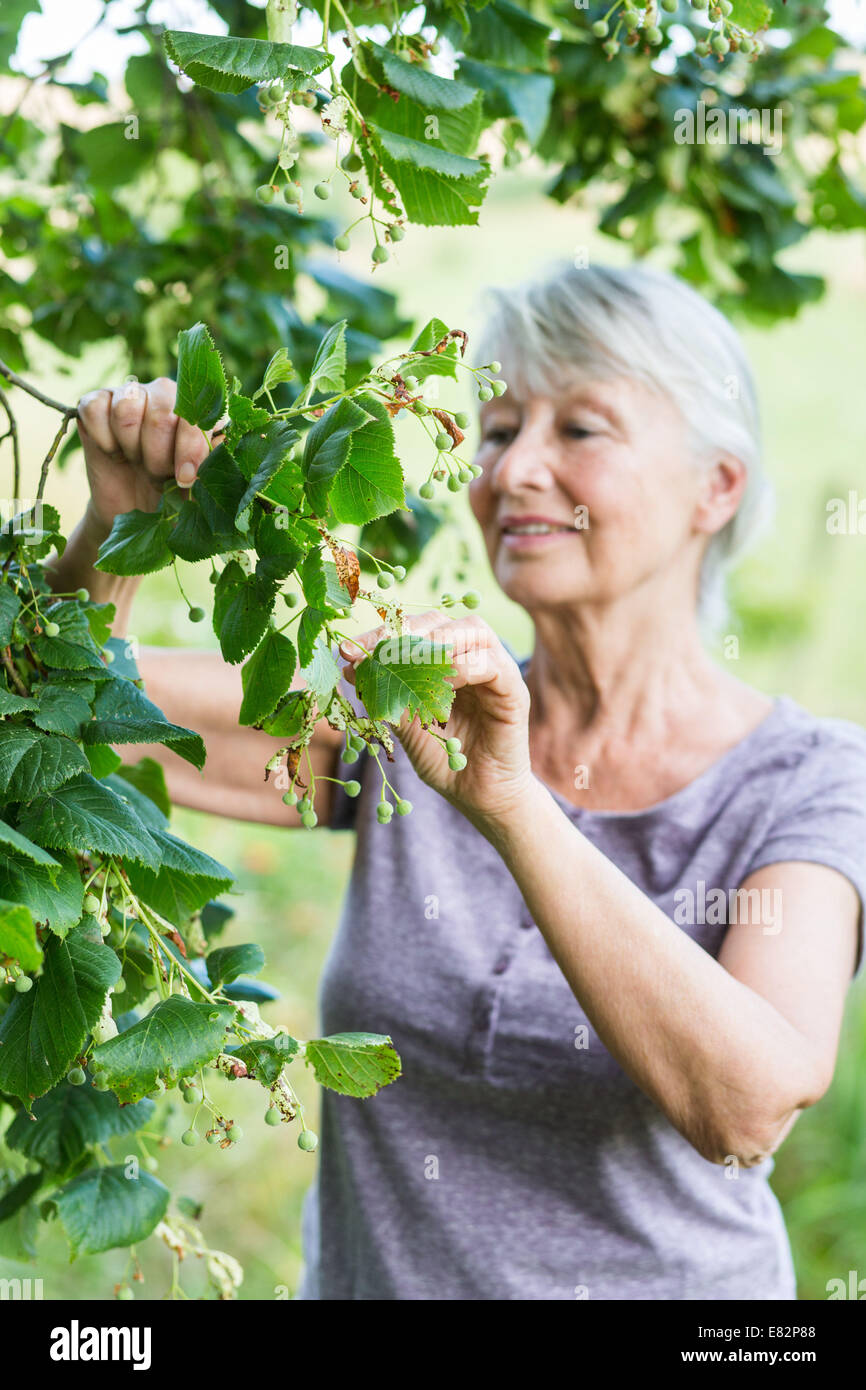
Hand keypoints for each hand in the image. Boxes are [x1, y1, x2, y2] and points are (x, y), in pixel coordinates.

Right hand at [76, 378, 221, 537]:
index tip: (185, 478)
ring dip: (131, 447)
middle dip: (158, 457)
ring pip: (127, 410)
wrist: (132, 509)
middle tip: (157, 475)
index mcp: (198, 409)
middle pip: (161, 415)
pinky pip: (94, 409)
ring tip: (136, 461)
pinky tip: (113, 452)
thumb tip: (232, 439)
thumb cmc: (172, 495)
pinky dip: (103, 439)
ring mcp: (130, 394)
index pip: (197, 415)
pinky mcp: (96, 401)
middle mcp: (166, 393)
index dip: (190, 448)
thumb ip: (217, 461)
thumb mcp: (199, 486)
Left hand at [339, 611, 535, 829]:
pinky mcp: (513, 692)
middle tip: (376, 652)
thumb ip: (387, 695)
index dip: (382, 634)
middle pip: (443, 621)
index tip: (349, 649)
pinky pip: (490, 665)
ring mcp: (496, 672)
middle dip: (405, 632)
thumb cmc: (445, 761)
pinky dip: (462, 669)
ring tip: (406, 663)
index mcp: (445, 662)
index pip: (415, 629)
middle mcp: (472, 658)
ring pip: (473, 631)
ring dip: (436, 641)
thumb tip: (350, 665)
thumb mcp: (406, 726)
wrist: (478, 797)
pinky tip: (437, 687)